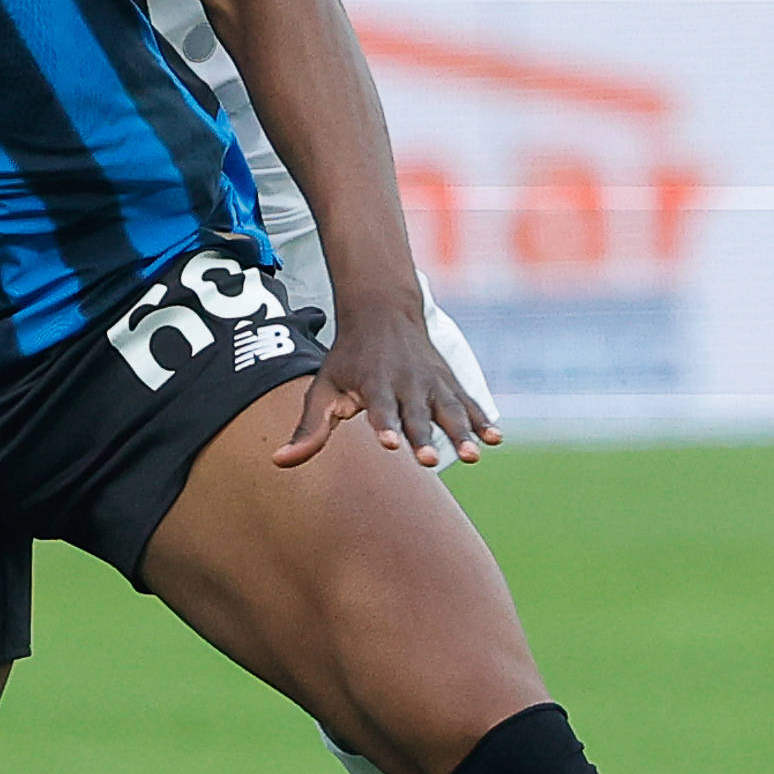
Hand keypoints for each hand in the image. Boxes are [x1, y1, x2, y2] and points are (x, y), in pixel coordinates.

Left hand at [271, 301, 502, 468]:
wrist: (382, 311)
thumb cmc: (348, 359)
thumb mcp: (323, 387)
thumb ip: (308, 428)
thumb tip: (278, 462)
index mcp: (373, 384)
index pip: (379, 409)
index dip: (384, 426)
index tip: (388, 444)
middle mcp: (405, 383)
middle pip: (415, 415)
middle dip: (422, 436)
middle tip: (428, 461)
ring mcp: (431, 383)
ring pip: (448, 410)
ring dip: (461, 432)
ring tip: (474, 456)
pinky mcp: (449, 383)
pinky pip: (469, 403)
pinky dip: (483, 420)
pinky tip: (495, 440)